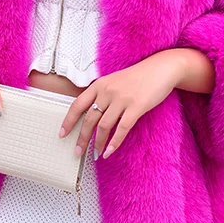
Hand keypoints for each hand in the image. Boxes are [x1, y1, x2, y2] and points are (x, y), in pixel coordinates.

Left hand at [58, 57, 180, 160]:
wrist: (161, 68)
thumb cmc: (138, 77)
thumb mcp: (114, 81)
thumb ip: (102, 94)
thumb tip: (91, 115)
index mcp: (99, 84)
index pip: (77, 105)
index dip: (68, 121)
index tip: (62, 134)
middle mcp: (107, 91)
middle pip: (89, 119)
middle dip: (82, 138)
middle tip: (78, 151)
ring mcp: (121, 99)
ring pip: (104, 126)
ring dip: (98, 143)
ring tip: (96, 154)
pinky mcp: (136, 106)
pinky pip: (122, 128)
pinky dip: (114, 142)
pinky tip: (110, 151)